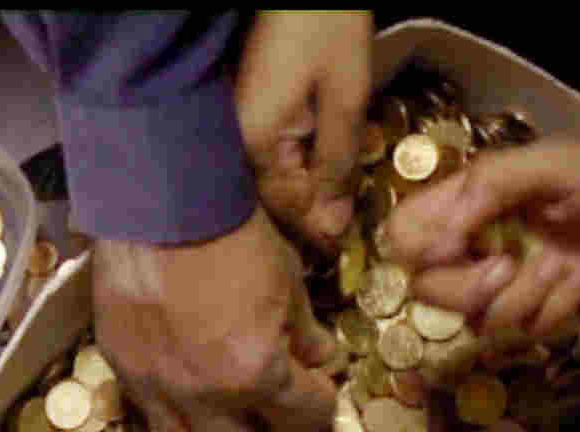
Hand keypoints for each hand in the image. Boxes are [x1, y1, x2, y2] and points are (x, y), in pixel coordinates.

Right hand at [93, 206, 338, 431]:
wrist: (160, 202)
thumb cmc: (234, 234)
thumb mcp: (288, 280)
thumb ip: (304, 332)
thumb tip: (318, 360)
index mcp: (256, 374)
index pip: (304, 420)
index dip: (319, 403)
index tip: (316, 386)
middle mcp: (204, 396)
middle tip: (267, 406)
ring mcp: (156, 387)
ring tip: (219, 403)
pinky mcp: (122, 368)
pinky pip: (149, 412)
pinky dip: (172, 405)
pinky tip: (182, 374)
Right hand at [236, 11, 372, 256]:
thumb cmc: (325, 29)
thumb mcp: (345, 98)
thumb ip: (338, 163)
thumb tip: (331, 224)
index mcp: (257, 145)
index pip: (288, 209)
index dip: (317, 234)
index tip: (341, 254)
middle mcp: (235, 144)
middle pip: (272, 200)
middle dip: (307, 219)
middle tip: (340, 239)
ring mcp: (235, 129)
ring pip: (268, 181)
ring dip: (300, 196)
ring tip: (332, 212)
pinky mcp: (242, 113)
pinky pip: (265, 157)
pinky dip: (291, 169)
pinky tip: (314, 173)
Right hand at [386, 140, 579, 342]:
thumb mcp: (549, 164)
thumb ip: (486, 189)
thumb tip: (437, 239)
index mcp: (472, 203)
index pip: (404, 234)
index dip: (416, 250)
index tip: (454, 246)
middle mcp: (482, 246)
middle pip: (428, 289)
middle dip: (466, 287)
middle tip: (509, 267)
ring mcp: (514, 284)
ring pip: (476, 319)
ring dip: (523, 299)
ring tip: (564, 270)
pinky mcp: (547, 314)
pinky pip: (524, 332)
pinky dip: (556, 311)